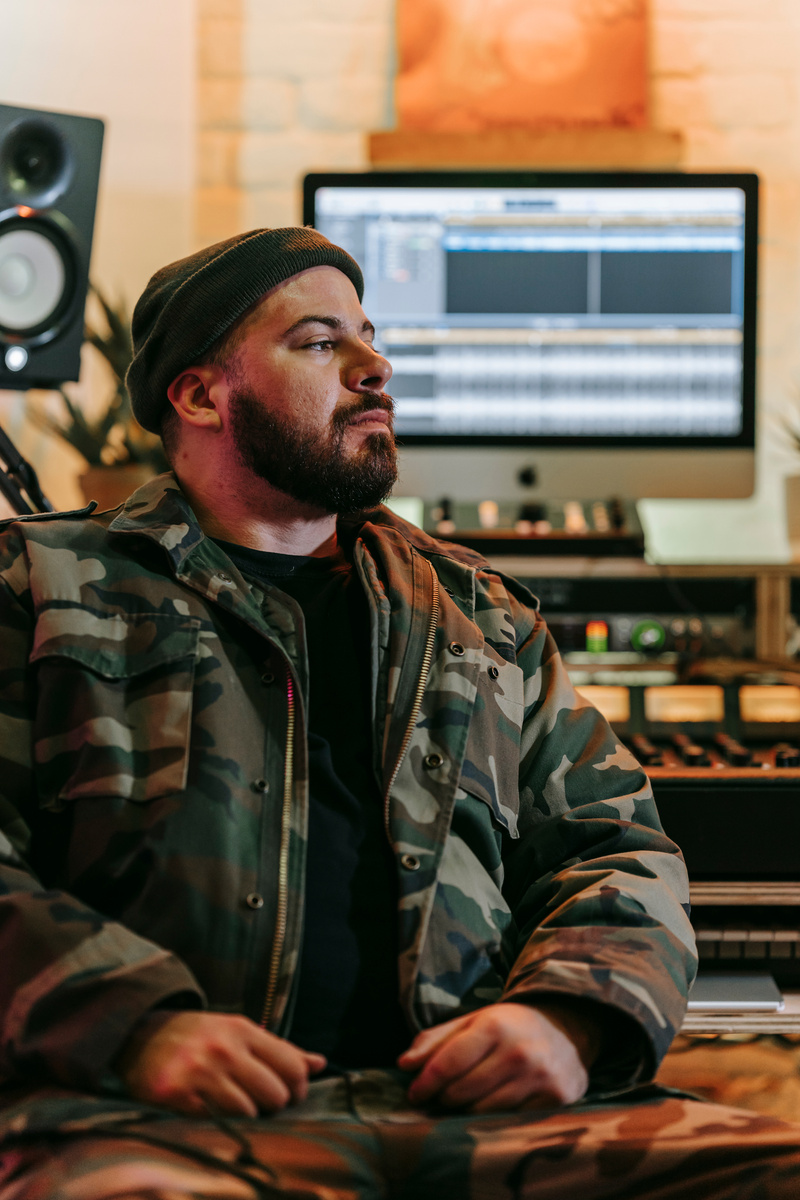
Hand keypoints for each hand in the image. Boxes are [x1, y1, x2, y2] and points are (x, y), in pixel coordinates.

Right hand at [116, 1011, 326, 1116]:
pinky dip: (219, 1121)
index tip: (290, 1094)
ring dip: (246, 1116)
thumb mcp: (238, 1031)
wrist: (138, 1034)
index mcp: (242, 1030)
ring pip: (248, 1112)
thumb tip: (320, 1063)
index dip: (298, 1088)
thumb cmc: (198, 1035)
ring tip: (234, 1104)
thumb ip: (279, 1050)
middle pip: (275, 1094)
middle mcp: (223, 1049)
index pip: (292, 1066)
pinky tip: (210, 1109)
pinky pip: (215, 1121)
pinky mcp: (176, 1095)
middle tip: (263, 1104)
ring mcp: (199, 1073)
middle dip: (274, 1105)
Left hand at [398, 1001, 602, 1112]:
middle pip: (462, 1091)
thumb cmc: (510, 1027)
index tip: (414, 1092)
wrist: (566, 1032)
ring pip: (482, 1111)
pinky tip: (491, 1105)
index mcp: (495, 1025)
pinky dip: (492, 1118)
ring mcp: (539, 1079)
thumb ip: (437, 1039)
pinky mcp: (553, 1101)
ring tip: (465, 1100)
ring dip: (465, 1110)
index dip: (426, 1082)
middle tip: (440, 1097)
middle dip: (443, 1097)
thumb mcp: (474, 1021)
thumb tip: (404, 1064)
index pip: (449, 1062)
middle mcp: (519, 1052)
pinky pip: (508, 1121)